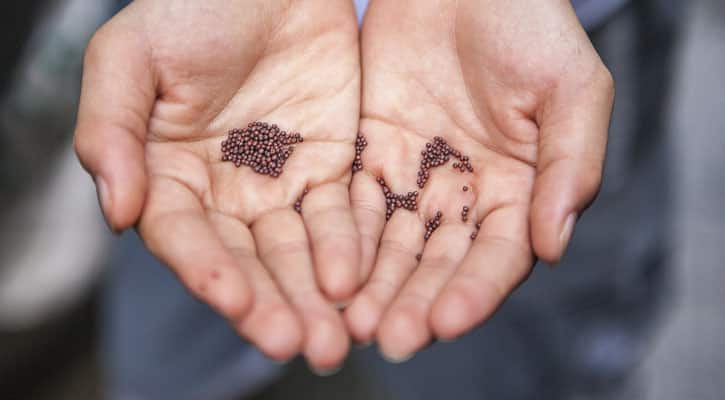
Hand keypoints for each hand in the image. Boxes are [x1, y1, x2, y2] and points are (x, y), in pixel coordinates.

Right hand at [74, 0, 360, 370]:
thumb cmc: (192, 8)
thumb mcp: (130, 57)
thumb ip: (110, 131)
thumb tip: (117, 213)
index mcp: (168, 175)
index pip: (185, 237)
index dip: (206, 270)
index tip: (230, 298)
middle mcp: (224, 194)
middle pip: (247, 261)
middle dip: (271, 303)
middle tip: (298, 343)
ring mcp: (279, 186)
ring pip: (297, 253)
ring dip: (314, 296)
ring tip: (333, 337)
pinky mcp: (329, 171)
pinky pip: (340, 218)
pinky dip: (348, 250)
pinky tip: (356, 282)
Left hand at [346, 0, 613, 359]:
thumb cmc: (529, 21)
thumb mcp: (571, 88)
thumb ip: (572, 165)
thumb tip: (555, 244)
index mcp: (519, 189)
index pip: (498, 257)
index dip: (474, 291)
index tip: (446, 322)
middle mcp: (463, 196)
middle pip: (438, 263)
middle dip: (415, 301)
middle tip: (389, 338)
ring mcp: (413, 177)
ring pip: (391, 245)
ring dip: (373, 285)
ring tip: (350, 321)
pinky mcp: (368, 154)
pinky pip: (351, 203)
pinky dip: (340, 239)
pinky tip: (326, 271)